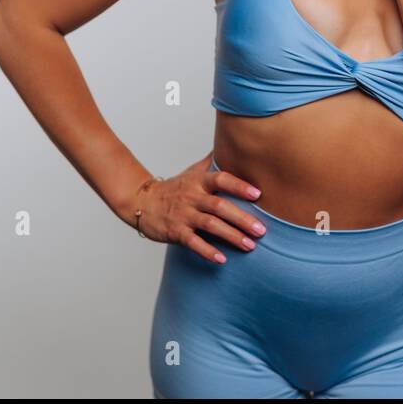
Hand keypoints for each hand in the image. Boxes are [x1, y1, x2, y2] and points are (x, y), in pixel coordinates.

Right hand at [132, 150, 265, 263]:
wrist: (141, 202)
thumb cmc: (173, 188)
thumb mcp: (192, 172)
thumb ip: (212, 162)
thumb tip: (231, 143)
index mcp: (199, 181)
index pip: (221, 179)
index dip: (239, 186)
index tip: (258, 194)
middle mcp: (192, 197)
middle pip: (220, 206)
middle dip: (242, 219)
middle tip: (261, 230)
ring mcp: (183, 215)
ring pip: (210, 225)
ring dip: (231, 236)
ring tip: (250, 246)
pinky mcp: (175, 232)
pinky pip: (193, 242)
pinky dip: (207, 251)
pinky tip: (222, 259)